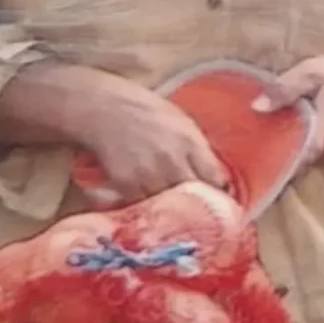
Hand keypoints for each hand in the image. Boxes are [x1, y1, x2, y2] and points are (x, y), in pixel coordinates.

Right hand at [77, 81, 231, 208]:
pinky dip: (147, 210)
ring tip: (172, 216)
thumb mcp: (181, 122)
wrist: (104, 107)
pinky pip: (143, 207)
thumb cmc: (145, 111)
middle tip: (197, 215)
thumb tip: (215, 179)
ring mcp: (149, 173)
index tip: (217, 203)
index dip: (219, 194)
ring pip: (169, 206)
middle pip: (195, 197)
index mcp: (190, 141)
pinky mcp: (126, 183)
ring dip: (172, 212)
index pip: (215, 179)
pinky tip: (148, 210)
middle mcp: (173, 159)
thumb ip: (198, 149)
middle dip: (198, 206)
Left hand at [253, 53, 323, 165]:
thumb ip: (285, 89)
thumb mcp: (309, 72)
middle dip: (280, 160)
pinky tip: (281, 139)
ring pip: (308, 160)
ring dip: (289, 155)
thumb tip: (257, 107)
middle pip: (303, 163)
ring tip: (263, 147)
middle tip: (253, 153)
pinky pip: (314, 153)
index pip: (303, 157)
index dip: (281, 162)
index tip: (258, 161)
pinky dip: (298, 149)